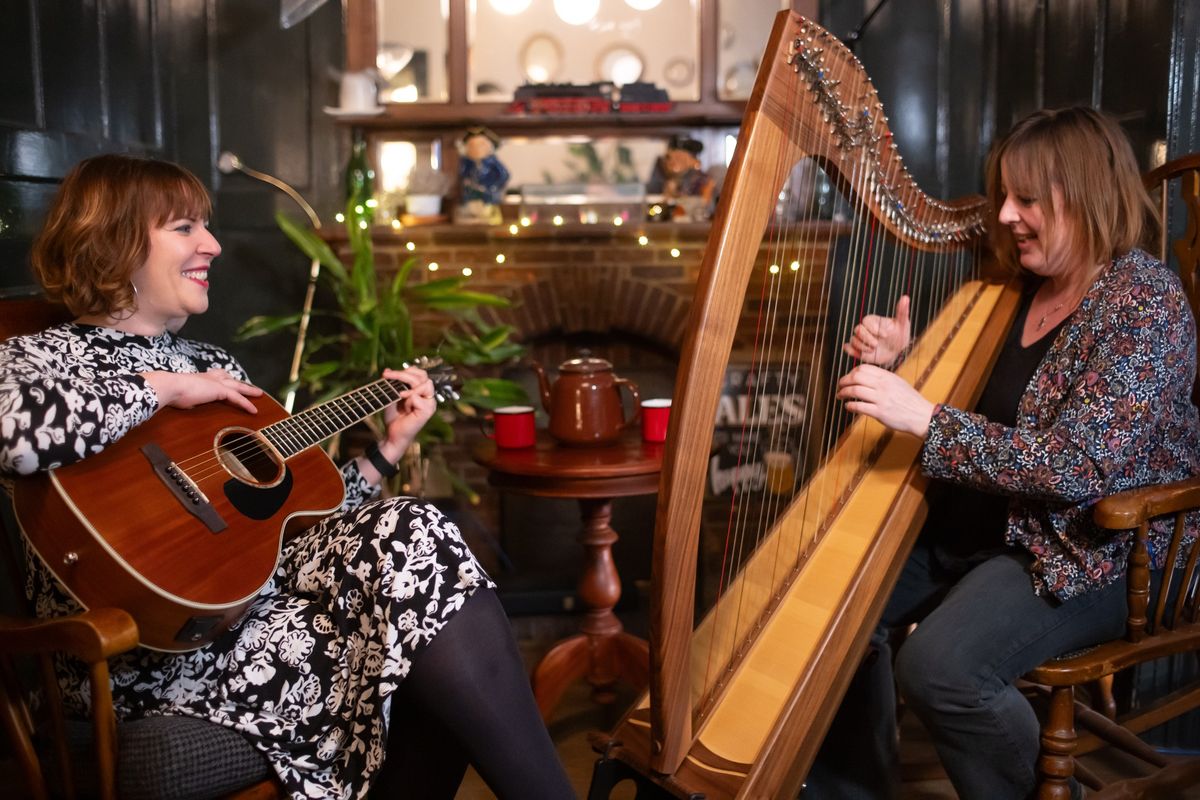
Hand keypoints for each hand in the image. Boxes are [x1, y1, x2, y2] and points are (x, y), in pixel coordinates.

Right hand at [142, 369, 261, 413]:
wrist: (170, 387)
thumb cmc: (171, 393)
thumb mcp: (182, 396)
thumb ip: (188, 400)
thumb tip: (188, 404)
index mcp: (200, 378)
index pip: (215, 375)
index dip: (223, 376)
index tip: (228, 377)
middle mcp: (209, 378)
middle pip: (230, 379)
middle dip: (241, 383)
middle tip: (252, 387)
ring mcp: (216, 383)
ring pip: (238, 386)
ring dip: (249, 390)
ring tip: (259, 394)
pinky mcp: (219, 390)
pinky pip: (237, 398)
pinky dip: (246, 404)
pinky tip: (254, 410)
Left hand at [374, 366, 437, 464]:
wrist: (393, 435)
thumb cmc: (394, 418)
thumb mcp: (393, 396)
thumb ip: (394, 384)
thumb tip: (387, 370)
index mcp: (423, 392)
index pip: (420, 373)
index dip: (406, 370)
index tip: (389, 373)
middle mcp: (429, 397)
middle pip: (423, 376)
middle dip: (403, 374)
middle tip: (387, 376)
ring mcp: (430, 404)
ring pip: (424, 384)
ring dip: (407, 388)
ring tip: (399, 396)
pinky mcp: (428, 411)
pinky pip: (416, 397)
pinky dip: (408, 401)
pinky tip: (406, 409)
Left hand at [836, 364, 933, 438]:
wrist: (922, 415)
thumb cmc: (909, 401)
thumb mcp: (898, 383)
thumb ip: (883, 379)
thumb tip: (865, 377)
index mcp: (887, 377)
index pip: (863, 368)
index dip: (851, 372)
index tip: (848, 378)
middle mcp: (883, 385)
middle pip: (856, 377)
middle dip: (844, 381)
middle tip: (840, 386)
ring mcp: (881, 398)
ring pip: (855, 390)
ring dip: (844, 392)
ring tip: (840, 395)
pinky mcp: (880, 412)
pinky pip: (859, 406)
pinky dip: (850, 406)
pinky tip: (848, 406)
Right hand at [843, 295, 910, 365]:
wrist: (897, 351)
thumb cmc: (899, 335)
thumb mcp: (902, 323)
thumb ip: (902, 311)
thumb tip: (906, 298)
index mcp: (873, 321)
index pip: (867, 321)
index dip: (874, 328)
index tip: (885, 335)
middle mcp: (865, 329)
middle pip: (858, 330)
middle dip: (866, 338)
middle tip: (876, 345)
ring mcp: (860, 339)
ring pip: (853, 340)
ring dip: (862, 346)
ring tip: (873, 350)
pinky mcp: (857, 349)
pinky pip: (849, 348)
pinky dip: (852, 351)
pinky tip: (860, 354)